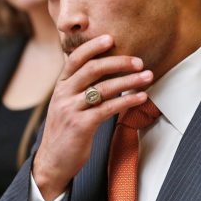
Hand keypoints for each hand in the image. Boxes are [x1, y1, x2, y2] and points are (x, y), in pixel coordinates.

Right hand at [32, 35, 152, 200]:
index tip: (111, 38)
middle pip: (92, 69)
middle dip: (118, 62)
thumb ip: (79, 87)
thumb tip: (102, 69)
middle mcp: (63, 94)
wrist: (52, 162)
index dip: (93, 46)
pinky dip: (127, 101)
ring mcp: (71, 109)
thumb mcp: (67, 104)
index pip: (75, 58)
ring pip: (103, 88)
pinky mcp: (81, 125)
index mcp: (61, 86)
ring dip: (129, 81)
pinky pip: (108, 108)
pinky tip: (141, 97)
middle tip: (139, 61)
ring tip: (148, 76)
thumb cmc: (65, 131)